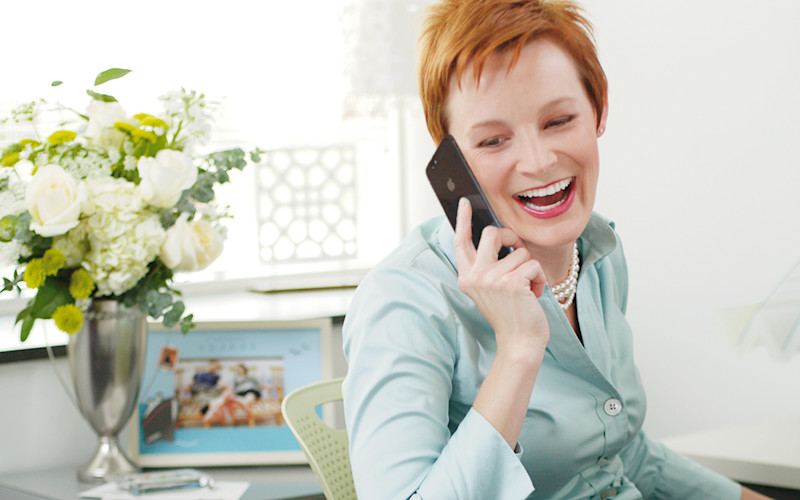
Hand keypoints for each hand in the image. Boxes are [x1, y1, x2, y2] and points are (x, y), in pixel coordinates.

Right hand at [453, 198, 549, 355]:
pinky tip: (533, 294)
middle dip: (510, 238)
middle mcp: (475, 276)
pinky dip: (539, 278)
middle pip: (492, 234)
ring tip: (526, 289)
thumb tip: (500, 235)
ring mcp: (492, 278)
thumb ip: (488, 264)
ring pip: (519, 251)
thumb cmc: (510, 313)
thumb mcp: (491, 288)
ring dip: (529, 268)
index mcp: (467, 276)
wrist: (520, 342)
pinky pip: (533, 264)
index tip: (465, 202)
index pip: (461, 242)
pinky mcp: (512, 282)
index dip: (463, 220)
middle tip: (517, 251)